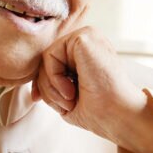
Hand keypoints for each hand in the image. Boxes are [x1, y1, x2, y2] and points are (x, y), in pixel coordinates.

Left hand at [31, 26, 152, 152]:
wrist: (118, 116)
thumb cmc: (100, 112)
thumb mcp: (68, 97)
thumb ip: (53, 84)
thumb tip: (34, 87)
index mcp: (89, 55)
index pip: (52, 61)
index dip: (41, 81)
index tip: (37, 99)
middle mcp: (89, 42)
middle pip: (47, 59)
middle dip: (46, 86)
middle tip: (65, 104)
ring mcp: (88, 36)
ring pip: (46, 58)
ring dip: (51, 85)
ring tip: (71, 99)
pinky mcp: (84, 37)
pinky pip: (50, 55)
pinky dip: (54, 77)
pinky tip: (71, 90)